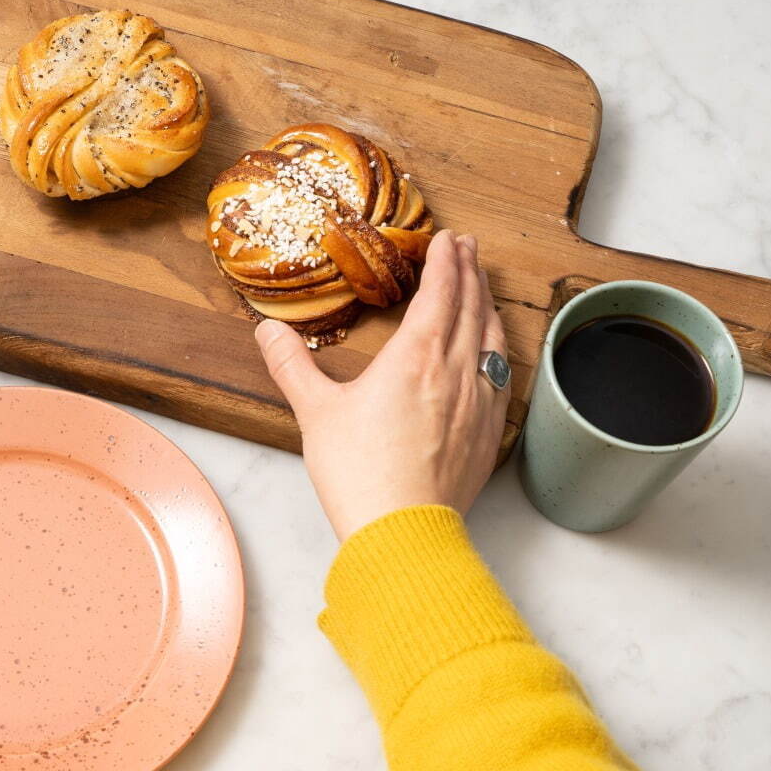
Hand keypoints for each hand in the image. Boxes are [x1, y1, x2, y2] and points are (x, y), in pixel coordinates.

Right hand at [255, 230, 509, 538]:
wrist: (402, 529)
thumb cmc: (360, 472)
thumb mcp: (315, 413)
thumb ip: (292, 365)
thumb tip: (268, 332)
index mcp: (416, 356)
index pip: (440, 292)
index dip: (446, 261)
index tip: (449, 240)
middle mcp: (456, 370)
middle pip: (473, 307)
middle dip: (470, 272)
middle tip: (468, 249)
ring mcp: (479, 402)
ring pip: (493, 338)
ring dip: (489, 305)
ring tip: (483, 289)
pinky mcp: (488, 433)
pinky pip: (502, 375)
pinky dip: (498, 349)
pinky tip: (493, 353)